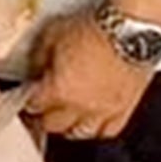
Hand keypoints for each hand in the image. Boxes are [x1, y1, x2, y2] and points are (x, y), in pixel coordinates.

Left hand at [25, 13, 153, 141]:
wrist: (132, 30)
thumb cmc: (98, 29)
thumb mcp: (54, 34)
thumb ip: (39, 56)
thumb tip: (36, 66)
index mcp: (58, 90)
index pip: (34, 105)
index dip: (28, 99)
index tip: (28, 95)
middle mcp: (81, 107)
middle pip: (53, 125)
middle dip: (44, 116)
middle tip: (42, 107)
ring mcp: (104, 111)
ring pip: (80, 133)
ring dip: (69, 126)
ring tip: (65, 116)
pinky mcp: (125, 109)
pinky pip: (107, 131)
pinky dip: (97, 128)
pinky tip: (93, 120)